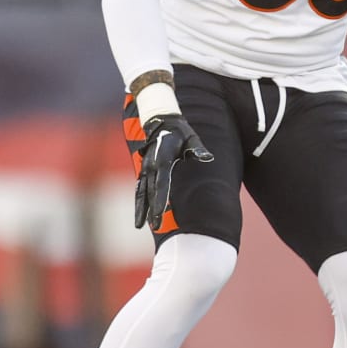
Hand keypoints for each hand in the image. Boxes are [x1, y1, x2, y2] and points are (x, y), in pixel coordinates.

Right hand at [134, 113, 213, 230]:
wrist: (161, 122)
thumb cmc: (180, 132)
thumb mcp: (191, 138)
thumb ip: (197, 149)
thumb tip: (207, 157)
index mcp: (163, 158)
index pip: (161, 183)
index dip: (160, 199)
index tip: (160, 213)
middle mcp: (151, 165)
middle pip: (150, 191)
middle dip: (151, 209)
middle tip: (155, 225)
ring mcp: (145, 168)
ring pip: (141, 191)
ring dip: (141, 209)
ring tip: (140, 225)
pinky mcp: (144, 170)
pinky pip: (139, 188)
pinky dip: (139, 202)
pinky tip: (140, 215)